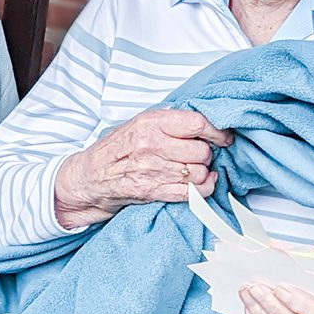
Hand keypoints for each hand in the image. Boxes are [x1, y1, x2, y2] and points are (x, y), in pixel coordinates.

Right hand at [53, 108, 234, 227]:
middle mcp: (152, 145)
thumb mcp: (138, 123)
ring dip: (202, 174)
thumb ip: (168, 119)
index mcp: (150, 123)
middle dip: (205, 155)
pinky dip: (203, 191)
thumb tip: (203, 118)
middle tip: (200, 155)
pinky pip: (192, 194)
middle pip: (201, 151)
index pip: (197, 123)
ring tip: (195, 170)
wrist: (89, 177)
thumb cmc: (116, 149)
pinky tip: (200, 185)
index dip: (217, 131)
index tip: (223, 137)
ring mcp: (152, 170)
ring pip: (199, 173)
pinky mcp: (153, 192)